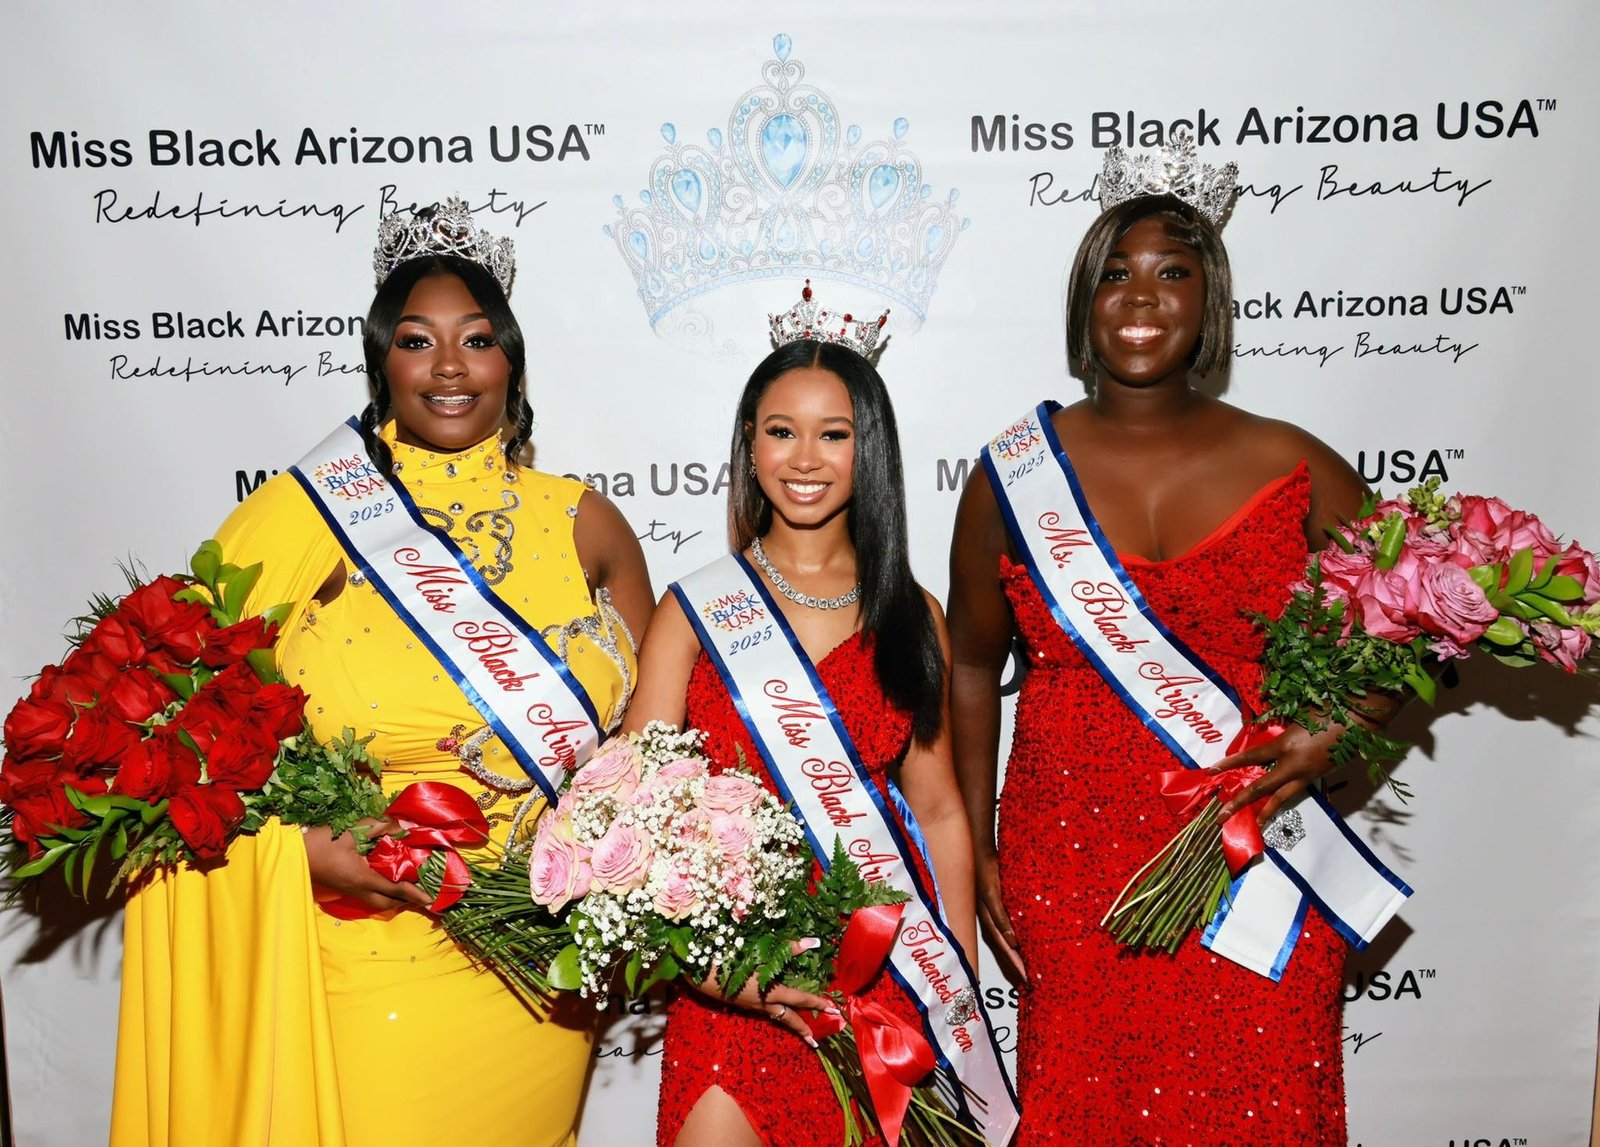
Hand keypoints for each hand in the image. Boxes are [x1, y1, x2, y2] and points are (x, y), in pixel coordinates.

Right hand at [301, 818, 431, 912]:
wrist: (292, 856)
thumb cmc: (320, 844)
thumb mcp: (350, 832)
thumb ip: (376, 827)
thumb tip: (399, 825)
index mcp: (361, 878)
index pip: (394, 888)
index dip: (414, 893)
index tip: (430, 899)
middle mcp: (357, 889)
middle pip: (386, 903)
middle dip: (405, 901)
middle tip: (421, 896)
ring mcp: (348, 891)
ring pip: (376, 902)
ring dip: (393, 898)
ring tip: (408, 890)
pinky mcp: (343, 888)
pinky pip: (367, 896)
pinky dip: (381, 893)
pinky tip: (385, 882)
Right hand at [689, 939, 838, 1046]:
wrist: (700, 973)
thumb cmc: (731, 959)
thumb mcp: (761, 952)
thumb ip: (788, 948)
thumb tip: (813, 943)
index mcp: (771, 991)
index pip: (800, 999)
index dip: (817, 1003)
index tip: (833, 1010)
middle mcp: (764, 1003)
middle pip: (789, 1019)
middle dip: (804, 1029)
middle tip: (817, 1041)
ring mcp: (752, 1006)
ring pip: (776, 1018)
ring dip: (790, 1024)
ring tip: (801, 1031)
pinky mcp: (742, 1003)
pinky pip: (765, 1012)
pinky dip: (776, 1014)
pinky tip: (776, 1009)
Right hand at [975, 851, 1026, 985]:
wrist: (980, 852)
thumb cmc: (984, 870)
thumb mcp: (992, 894)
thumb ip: (1000, 918)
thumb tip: (1012, 942)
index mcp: (989, 923)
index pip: (1006, 950)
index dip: (1016, 966)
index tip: (1028, 981)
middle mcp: (990, 923)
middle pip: (1005, 952)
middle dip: (1016, 968)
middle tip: (1030, 984)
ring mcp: (993, 917)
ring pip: (1006, 944)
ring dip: (1016, 958)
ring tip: (1026, 972)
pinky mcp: (998, 909)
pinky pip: (1007, 932)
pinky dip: (1016, 942)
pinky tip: (1024, 945)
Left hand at [1209, 722, 1346, 823]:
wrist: (1362, 721)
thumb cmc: (1328, 710)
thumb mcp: (1297, 717)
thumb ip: (1281, 732)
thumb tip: (1270, 740)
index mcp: (1286, 746)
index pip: (1251, 757)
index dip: (1231, 764)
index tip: (1212, 771)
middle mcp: (1294, 766)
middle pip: (1262, 788)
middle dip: (1240, 802)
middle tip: (1221, 816)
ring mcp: (1309, 775)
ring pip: (1283, 797)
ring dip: (1266, 811)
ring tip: (1254, 825)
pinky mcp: (1320, 777)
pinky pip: (1297, 791)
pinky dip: (1285, 799)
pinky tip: (1276, 805)